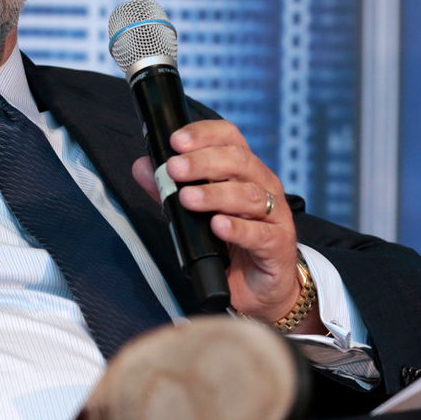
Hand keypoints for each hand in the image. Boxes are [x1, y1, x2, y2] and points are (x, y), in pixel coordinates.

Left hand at [131, 121, 321, 331]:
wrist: (259, 284)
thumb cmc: (229, 240)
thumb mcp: (195, 212)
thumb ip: (168, 189)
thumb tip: (142, 167)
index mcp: (243, 170)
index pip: (229, 138)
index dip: (204, 134)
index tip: (176, 141)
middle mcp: (263, 185)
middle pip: (238, 161)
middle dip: (202, 162)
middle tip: (174, 169)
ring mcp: (275, 214)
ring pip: (249, 195)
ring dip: (215, 194)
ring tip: (188, 198)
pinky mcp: (278, 244)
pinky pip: (260, 233)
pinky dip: (238, 228)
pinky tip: (217, 226)